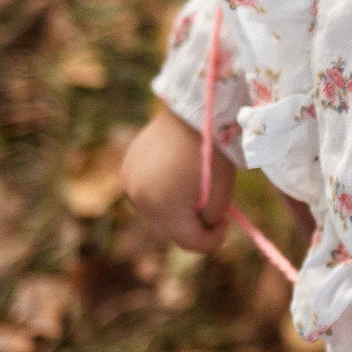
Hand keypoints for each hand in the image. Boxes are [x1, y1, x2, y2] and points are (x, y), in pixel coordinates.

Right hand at [121, 103, 236, 253]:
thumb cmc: (214, 151)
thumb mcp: (222, 194)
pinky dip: (160, 197)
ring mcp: (129, 183)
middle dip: (191, 228)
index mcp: (164, 206)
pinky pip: (145, 197)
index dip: (212, 239)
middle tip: (212, 213)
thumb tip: (202, 230)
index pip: (189, 242)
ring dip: (174, 214)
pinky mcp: (126, 170)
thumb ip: (211, 221)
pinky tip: (175, 180)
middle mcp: (139, 198)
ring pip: (154, 217)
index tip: (225, 223)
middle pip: (168, 233)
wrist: (192, 110)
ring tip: (193, 193)